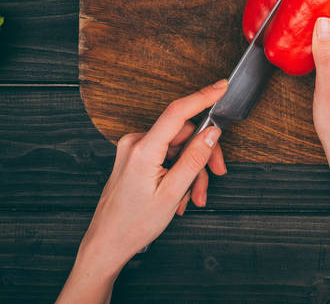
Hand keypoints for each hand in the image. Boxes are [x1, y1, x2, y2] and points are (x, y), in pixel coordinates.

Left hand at [73, 80, 228, 276]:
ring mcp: (133, 149)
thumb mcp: (172, 194)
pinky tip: (179, 193)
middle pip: (183, 134)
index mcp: (143, 150)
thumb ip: (194, 159)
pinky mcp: (134, 157)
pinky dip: (178, 171)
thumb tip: (212, 132)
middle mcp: (135, 143)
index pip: (177, 112)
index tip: (221, 87)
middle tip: (213, 177)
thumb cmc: (134, 224)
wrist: (108, 242)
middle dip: (201, 156)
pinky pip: (166, 155)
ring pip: (177, 147)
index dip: (203, 97)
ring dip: (190, 170)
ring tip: (192, 197)